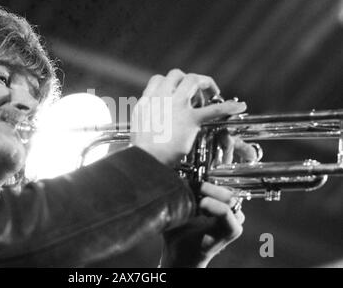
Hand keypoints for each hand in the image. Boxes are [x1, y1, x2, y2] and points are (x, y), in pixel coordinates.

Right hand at [131, 69, 246, 165]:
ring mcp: (176, 106)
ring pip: (193, 80)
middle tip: (197, 92)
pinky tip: (238, 107)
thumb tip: (151, 116)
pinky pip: (213, 109)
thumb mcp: (138, 126)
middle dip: (189, 80)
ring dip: (204, 84)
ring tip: (212, 93)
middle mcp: (162, 98)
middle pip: (177, 74)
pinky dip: (228, 107)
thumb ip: (145, 116)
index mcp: (148, 100)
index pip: (158, 79)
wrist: (145, 159)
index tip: (175, 91)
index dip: (169, 83)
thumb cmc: (141, 148)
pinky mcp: (190, 119)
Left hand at [159, 119, 257, 267]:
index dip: (228, 146)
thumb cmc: (174, 223)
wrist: (177, 253)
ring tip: (199, 192)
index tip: (223, 132)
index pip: (225, 163)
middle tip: (222, 143)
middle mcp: (224, 198)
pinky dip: (216, 209)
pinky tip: (202, 205)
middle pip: (236, 174)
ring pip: (232, 195)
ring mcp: (231, 213)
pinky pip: (231, 216)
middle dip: (234, 155)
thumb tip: (151, 149)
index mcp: (212, 187)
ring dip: (214, 191)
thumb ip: (168, 177)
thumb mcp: (170, 195)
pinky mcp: (232, 229)